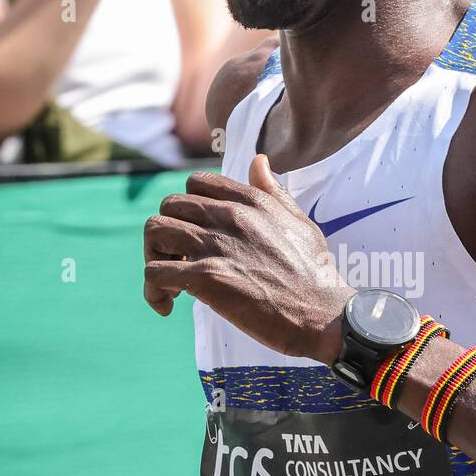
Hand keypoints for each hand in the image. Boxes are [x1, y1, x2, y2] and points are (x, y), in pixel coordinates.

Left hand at [143, 154, 354, 363]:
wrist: (323, 314)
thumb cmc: (315, 274)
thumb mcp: (300, 222)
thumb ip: (273, 192)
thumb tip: (258, 161)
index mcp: (250, 201)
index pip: (196, 184)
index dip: (189, 209)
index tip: (198, 235)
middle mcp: (229, 216)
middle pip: (168, 206)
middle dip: (167, 233)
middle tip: (180, 261)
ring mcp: (215, 245)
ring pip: (154, 232)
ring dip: (154, 257)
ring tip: (173, 282)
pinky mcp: (205, 278)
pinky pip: (154, 273)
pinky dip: (152, 291)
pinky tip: (168, 304)